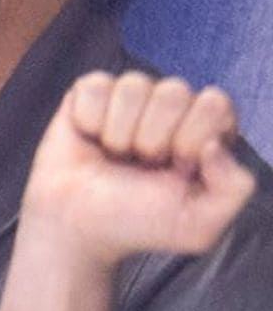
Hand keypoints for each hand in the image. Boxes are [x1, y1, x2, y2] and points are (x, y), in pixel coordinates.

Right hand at [21, 71, 254, 263]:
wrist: (77, 224)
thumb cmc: (137, 222)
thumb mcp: (199, 223)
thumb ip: (234, 188)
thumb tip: (214, 144)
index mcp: (207, 130)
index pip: (214, 104)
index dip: (192, 138)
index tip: (176, 169)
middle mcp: (173, 108)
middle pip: (174, 91)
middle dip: (152, 138)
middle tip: (141, 165)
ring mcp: (132, 98)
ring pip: (134, 86)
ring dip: (119, 132)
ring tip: (115, 155)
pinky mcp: (92, 93)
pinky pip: (96, 86)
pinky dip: (89, 119)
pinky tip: (91, 139)